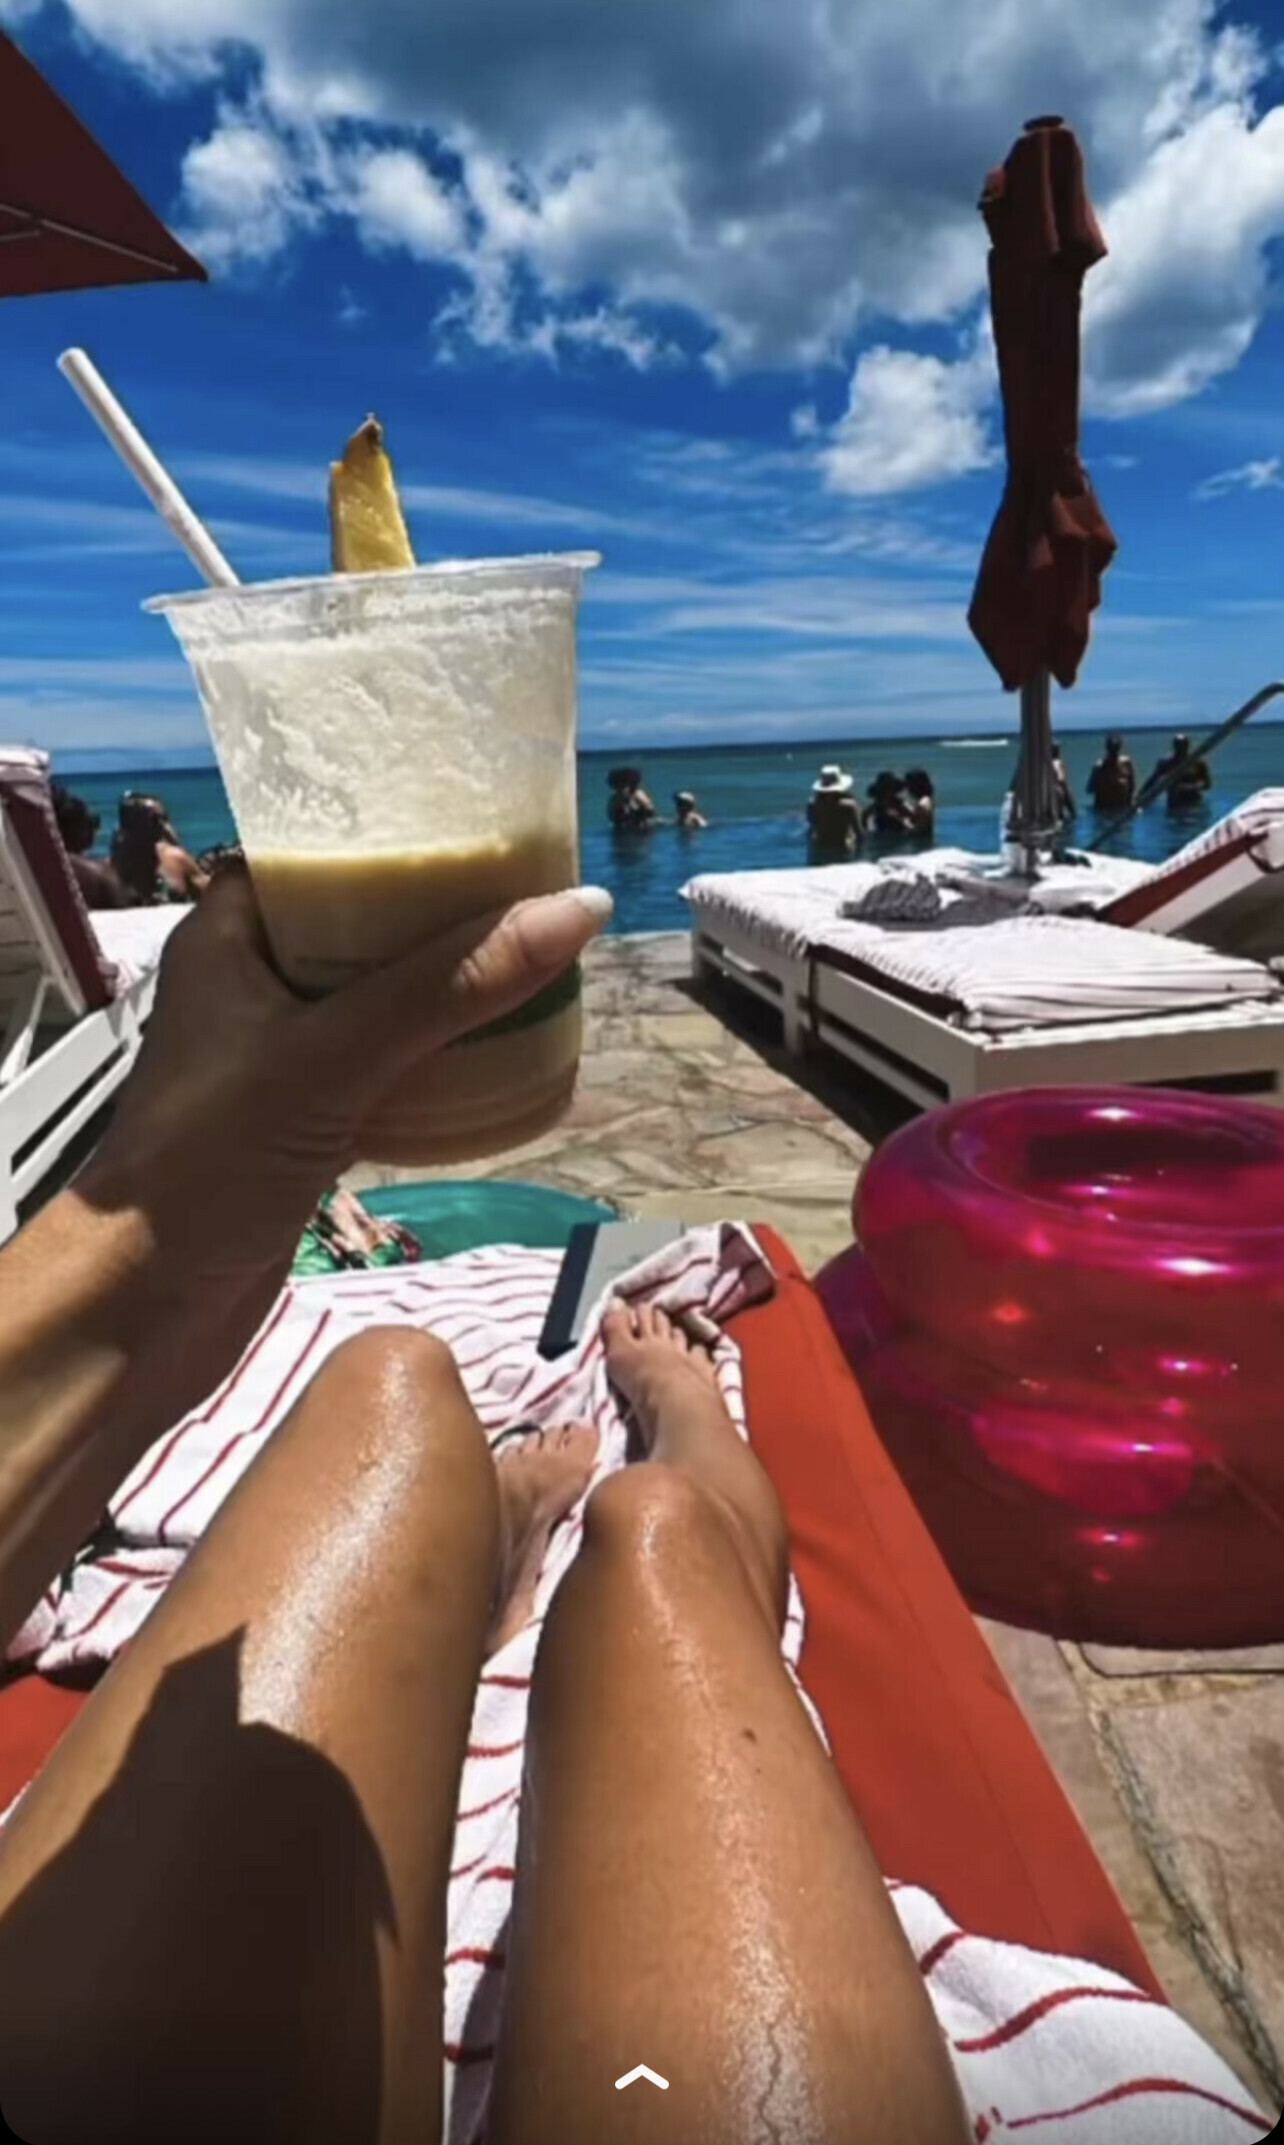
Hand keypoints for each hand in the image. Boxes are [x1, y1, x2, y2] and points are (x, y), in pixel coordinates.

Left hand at [78, 865, 612, 1298]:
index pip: (314, 852)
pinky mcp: (303, 1124)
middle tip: (528, 897)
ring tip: (530, 967)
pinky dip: (437, 1064)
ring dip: (447, 994)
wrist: (148, 1304)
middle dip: (441, 919)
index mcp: (227, 936)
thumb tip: (580, 908)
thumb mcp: (337, 1054)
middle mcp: (248, 986)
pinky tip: (500, 1059)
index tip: (477, 827)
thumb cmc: (215, 1156)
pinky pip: (385, 1071)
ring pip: (378, 1003)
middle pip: (360, 927)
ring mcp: (275, 1059)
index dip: (391, 836)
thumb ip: (452, 985)